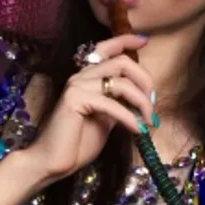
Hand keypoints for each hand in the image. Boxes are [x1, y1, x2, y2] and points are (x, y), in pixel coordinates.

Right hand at [18, 34, 154, 182]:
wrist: (52, 163)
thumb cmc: (77, 144)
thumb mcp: (106, 120)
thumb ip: (118, 104)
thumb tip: (140, 100)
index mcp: (86, 78)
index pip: (105, 48)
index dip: (125, 41)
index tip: (145, 41)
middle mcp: (80, 76)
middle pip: (122, 62)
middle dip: (145, 80)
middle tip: (153, 103)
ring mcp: (76, 85)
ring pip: (121, 82)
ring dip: (141, 102)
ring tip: (149, 122)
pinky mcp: (74, 99)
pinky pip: (111, 103)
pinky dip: (129, 118)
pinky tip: (138, 131)